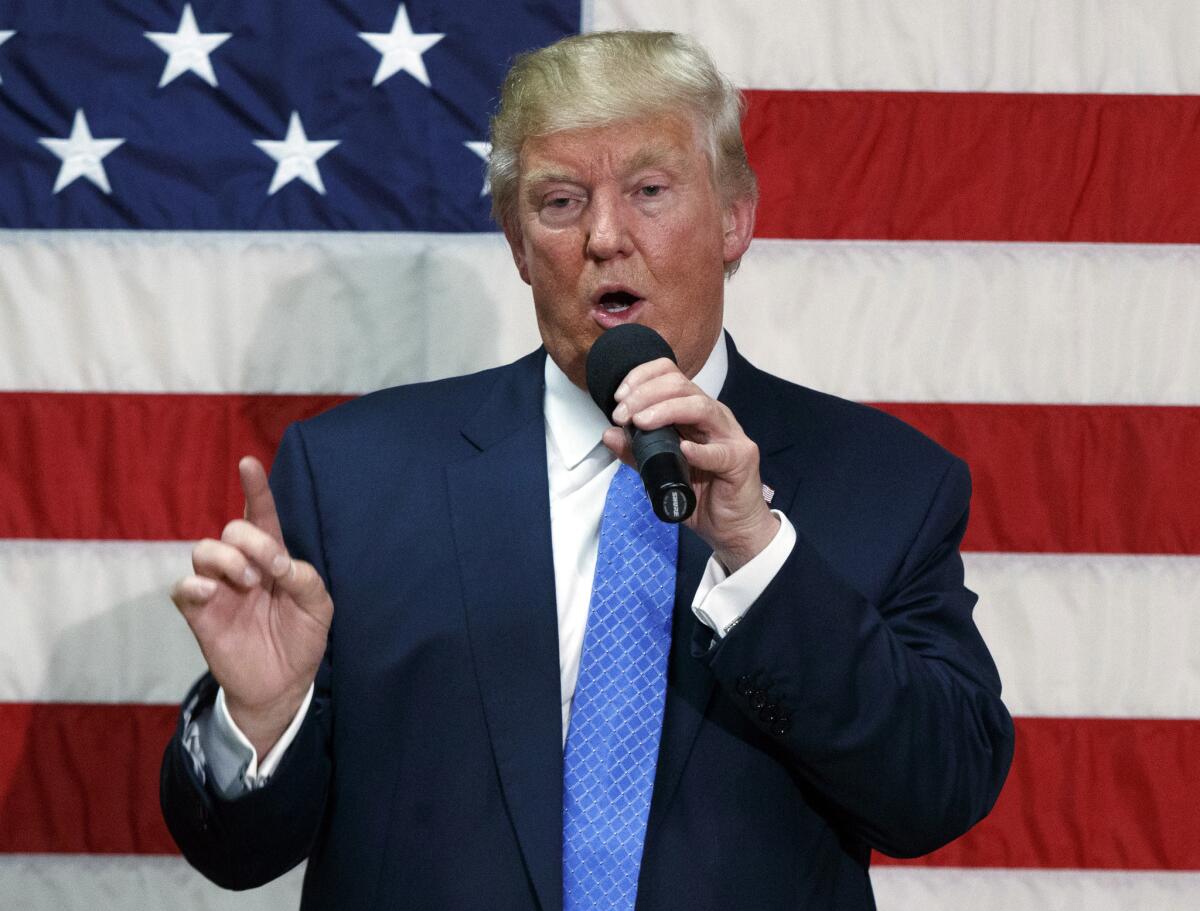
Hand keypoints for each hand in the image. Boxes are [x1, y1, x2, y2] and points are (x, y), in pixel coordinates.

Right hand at [170, 456, 332, 756]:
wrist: (283, 685)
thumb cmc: (301, 638)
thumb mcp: (318, 608)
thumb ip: (306, 579)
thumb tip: (281, 563)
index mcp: (272, 558)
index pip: (261, 516)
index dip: (255, 489)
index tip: (249, 462)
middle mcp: (242, 566)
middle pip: (232, 529)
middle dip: (252, 541)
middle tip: (270, 570)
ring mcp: (218, 589)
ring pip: (204, 550)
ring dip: (228, 559)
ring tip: (249, 584)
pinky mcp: (199, 614)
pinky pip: (182, 588)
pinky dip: (193, 584)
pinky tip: (210, 591)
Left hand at [602, 358, 778, 572]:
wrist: (731, 526)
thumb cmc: (700, 494)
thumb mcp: (659, 471)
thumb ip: (636, 452)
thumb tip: (610, 433)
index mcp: (693, 412)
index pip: (670, 375)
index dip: (642, 378)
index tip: (619, 397)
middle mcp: (712, 416)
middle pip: (681, 386)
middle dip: (645, 395)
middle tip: (622, 415)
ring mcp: (729, 435)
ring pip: (700, 407)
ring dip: (666, 410)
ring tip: (642, 423)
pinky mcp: (740, 460)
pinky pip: (719, 452)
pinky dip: (700, 450)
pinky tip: (683, 450)